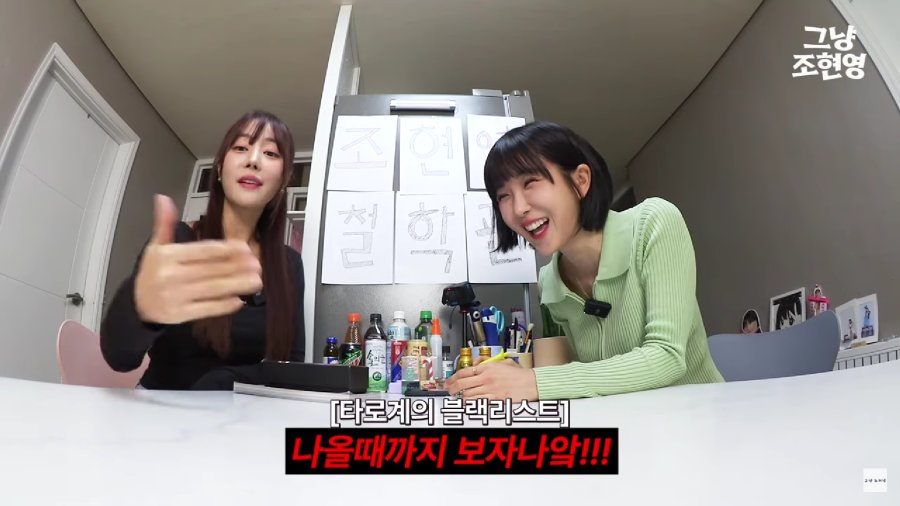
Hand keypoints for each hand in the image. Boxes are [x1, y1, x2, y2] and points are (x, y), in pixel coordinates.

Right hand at [133, 195, 262, 323]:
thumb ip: (164, 224)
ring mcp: (176, 297)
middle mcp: (171, 276)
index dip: (225, 250)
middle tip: (258, 264)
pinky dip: (223, 305)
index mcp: (167, 256)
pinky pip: (206, 309)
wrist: (138, 304)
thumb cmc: (154, 271)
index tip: (246, 248)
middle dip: (236, 267)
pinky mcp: (180, 315)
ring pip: (211, 289)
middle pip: (210, 270)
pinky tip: (239, 300)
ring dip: (236, 285)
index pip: (201, 251)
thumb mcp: (156, 246)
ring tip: (256, 281)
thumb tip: (163, 198)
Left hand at [445, 358, 538, 401]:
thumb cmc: (519, 374)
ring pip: (468, 394)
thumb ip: (489, 363)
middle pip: (462, 383)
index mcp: (487, 368)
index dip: (453, 377)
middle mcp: (486, 378)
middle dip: (452, 388)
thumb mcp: (503, 362)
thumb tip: (479, 364)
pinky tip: (467, 403)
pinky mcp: (494, 399)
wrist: (531, 383)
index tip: (449, 381)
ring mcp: (489, 389)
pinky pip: (477, 402)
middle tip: (449, 390)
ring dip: (461, 397)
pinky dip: (470, 403)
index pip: (464, 372)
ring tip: (459, 398)